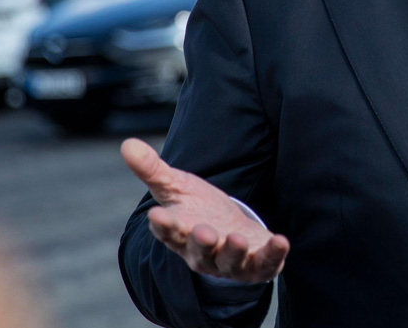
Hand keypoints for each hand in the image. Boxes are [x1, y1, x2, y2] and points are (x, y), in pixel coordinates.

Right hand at [120, 138, 288, 282]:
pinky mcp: (256, 265)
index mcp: (180, 233)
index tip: (157, 215)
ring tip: (236, 239)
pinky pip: (264, 264)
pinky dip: (273, 256)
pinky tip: (281, 241)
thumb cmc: (199, 211)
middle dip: (201, 242)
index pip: (168, 230)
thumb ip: (153, 170)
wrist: (230, 234)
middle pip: (199, 251)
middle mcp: (203, 252)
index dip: (163, 225)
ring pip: (229, 261)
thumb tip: (126, 143)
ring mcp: (230, 261)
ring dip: (233, 252)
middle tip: (202, 231)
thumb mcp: (177, 187)